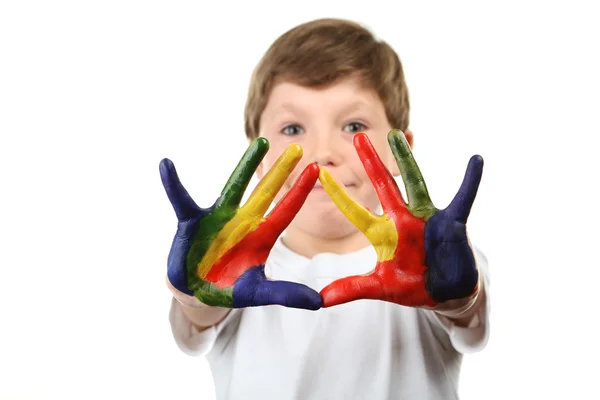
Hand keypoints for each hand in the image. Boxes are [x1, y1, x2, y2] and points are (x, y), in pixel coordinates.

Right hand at [160, 138, 321, 309]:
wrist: (196, 293)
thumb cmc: (229, 287)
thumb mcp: (257, 292)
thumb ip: (284, 294)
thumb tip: (318, 302)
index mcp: (260, 236)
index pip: (285, 211)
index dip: (300, 191)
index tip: (317, 169)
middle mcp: (243, 221)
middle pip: (265, 191)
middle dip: (281, 171)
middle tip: (298, 148)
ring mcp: (218, 217)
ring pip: (234, 185)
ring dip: (247, 164)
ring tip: (261, 143)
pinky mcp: (192, 221)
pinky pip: (181, 199)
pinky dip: (173, 184)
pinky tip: (166, 165)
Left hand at [318, 130, 482, 308]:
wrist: (446, 294)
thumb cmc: (413, 286)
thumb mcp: (381, 287)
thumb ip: (352, 288)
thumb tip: (320, 300)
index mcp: (384, 234)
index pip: (356, 212)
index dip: (339, 195)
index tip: (320, 174)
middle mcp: (403, 219)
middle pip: (384, 186)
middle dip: (371, 163)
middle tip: (357, 136)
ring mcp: (427, 218)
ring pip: (416, 183)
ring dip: (406, 160)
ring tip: (397, 135)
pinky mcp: (452, 223)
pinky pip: (464, 198)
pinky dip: (471, 181)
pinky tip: (476, 160)